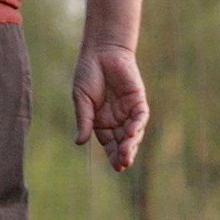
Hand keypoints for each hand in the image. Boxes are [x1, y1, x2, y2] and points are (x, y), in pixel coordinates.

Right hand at [72, 44, 149, 171]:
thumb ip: (83, 120)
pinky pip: (140, 116)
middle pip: (123, 142)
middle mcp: (117, 118)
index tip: (117, 167)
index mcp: (101, 121)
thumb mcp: (81, 100)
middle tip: (122, 164)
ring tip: (127, 154)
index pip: (110, 144)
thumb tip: (79, 142)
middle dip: (124, 154)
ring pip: (133, 132)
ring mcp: (128, 110)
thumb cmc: (88, 74)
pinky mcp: (138, 99)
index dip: (114, 155)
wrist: (100, 51)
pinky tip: (132, 134)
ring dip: (131, 143)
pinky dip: (137, 126)